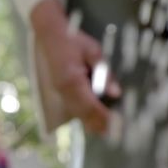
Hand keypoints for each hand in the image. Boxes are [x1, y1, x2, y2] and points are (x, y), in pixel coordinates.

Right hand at [30, 0, 120, 133]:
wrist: (49, 33)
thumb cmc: (73, 39)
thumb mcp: (93, 51)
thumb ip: (104, 73)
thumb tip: (116, 93)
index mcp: (72, 80)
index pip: (91, 105)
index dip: (104, 118)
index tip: (118, 125)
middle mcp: (63, 90)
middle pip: (83, 115)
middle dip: (99, 125)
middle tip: (116, 134)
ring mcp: (59, 92)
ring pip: (76, 114)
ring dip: (91, 123)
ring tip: (108, 131)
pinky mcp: (59, 91)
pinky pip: (72, 108)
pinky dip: (84, 116)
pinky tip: (94, 120)